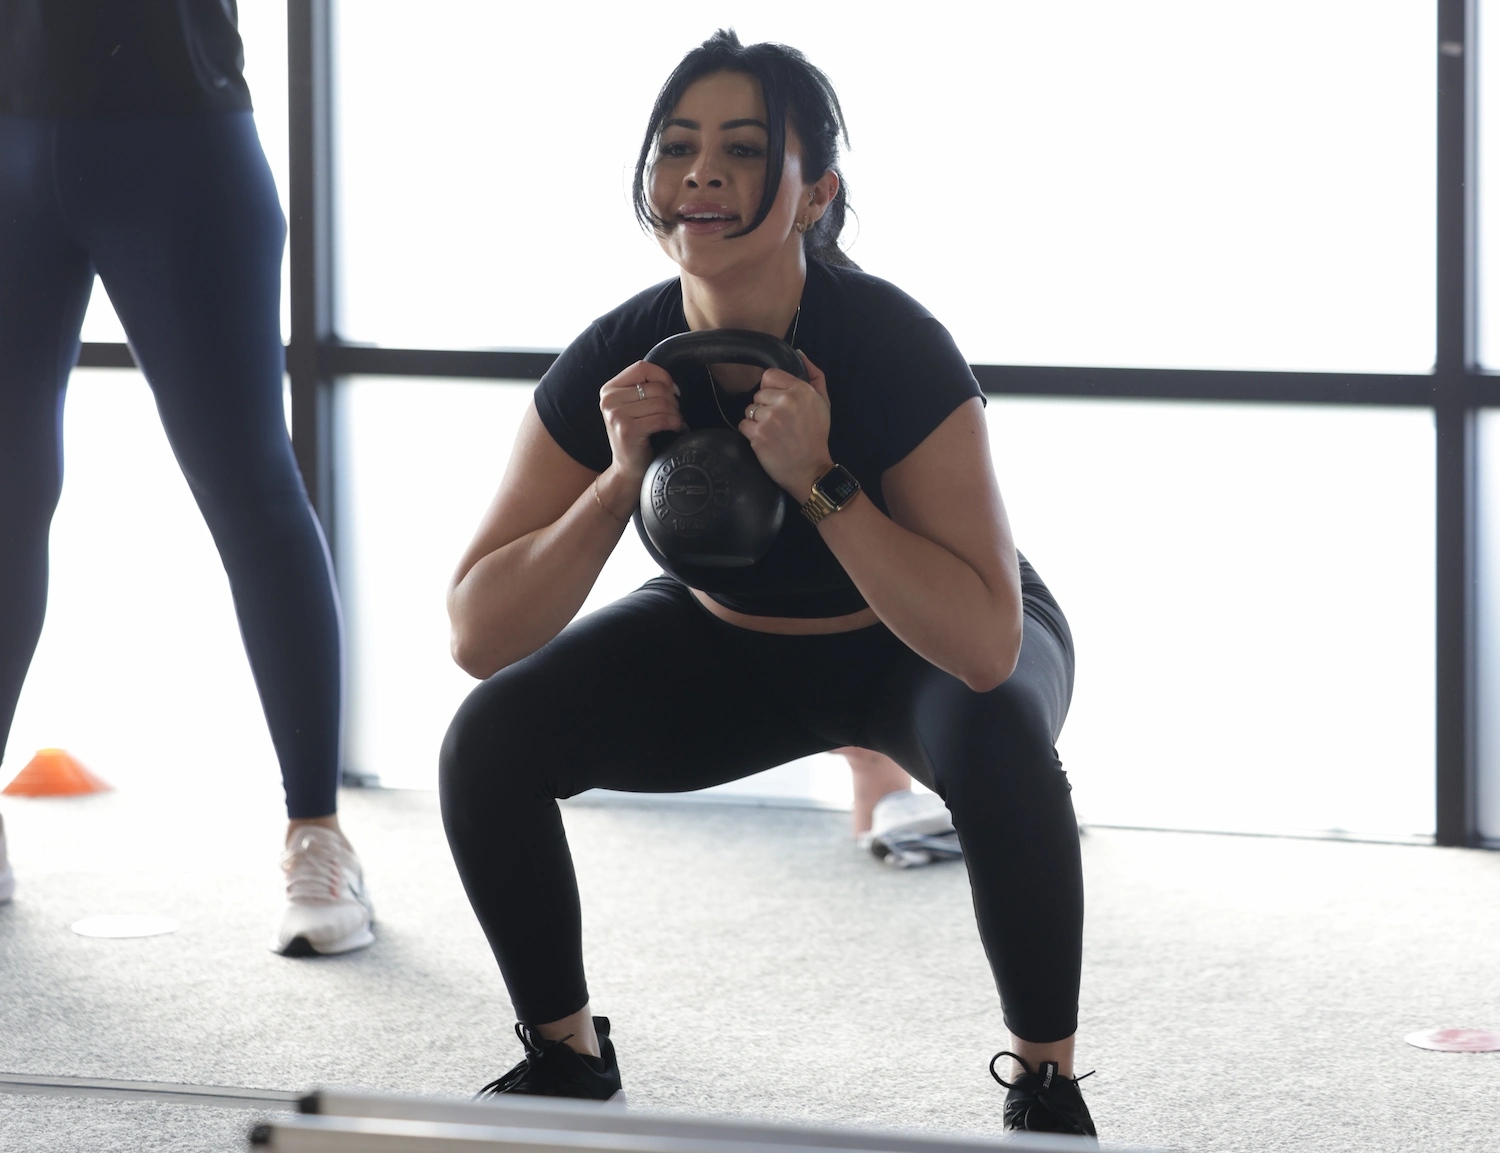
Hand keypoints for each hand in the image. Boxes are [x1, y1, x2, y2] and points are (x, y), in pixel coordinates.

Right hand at [599, 361, 683, 482]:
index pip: (642, 367)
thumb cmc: (636, 437)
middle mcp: (609, 400)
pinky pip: (662, 418)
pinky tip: (676, 430)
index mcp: (609, 389)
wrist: (627, 470)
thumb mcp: (632, 407)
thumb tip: (671, 383)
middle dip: (672, 400)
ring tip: (676, 423)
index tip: (673, 391)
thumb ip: (643, 389)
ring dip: (675, 414)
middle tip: (675, 414)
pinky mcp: (627, 430)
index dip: (662, 376)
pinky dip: (675, 424)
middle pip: (654, 386)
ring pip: (661, 402)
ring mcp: (616, 415)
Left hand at [739, 351, 833, 497]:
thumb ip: (814, 375)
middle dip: (765, 406)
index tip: (778, 402)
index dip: (771, 389)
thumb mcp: (823, 403)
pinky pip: (743, 424)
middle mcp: (785, 401)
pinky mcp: (758, 435)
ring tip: (773, 432)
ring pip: (749, 409)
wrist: (811, 470)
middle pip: (758, 393)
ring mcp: (770, 418)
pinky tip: (765, 440)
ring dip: (757, 420)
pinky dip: (751, 433)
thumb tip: (799, 354)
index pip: (769, 375)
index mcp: (801, 390)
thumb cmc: (816, 436)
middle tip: (779, 422)